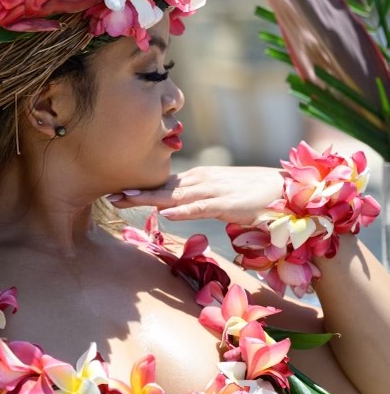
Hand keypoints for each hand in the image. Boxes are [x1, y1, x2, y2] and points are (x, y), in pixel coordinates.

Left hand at [106, 166, 283, 227]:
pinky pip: (201, 207)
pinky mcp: (227, 203)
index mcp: (198, 180)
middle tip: (109, 195)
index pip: (163, 184)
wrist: (283, 189)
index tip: (116, 192)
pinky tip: (167, 213)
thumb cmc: (251, 195)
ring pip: (175, 195)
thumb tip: (177, 209)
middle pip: (163, 187)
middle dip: (136, 192)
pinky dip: (184, 210)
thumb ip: (198, 201)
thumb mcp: (218, 197)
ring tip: (126, 199)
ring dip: (150, 197)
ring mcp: (213, 190)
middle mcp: (201, 181)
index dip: (140, 188)